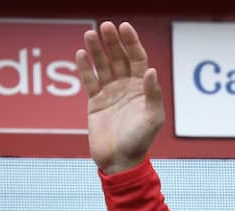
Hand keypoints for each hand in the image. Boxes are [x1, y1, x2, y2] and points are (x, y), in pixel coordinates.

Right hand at [76, 21, 164, 174]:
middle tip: (105, 26)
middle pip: (119, 58)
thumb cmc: (140, 141)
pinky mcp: (95, 102)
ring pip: (103, 66)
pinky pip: (89, 80)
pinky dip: (85, 67)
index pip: (138, 59)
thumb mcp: (152, 118)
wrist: (120, 161)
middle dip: (113, 42)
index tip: (124, 27)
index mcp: (143, 89)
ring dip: (97, 49)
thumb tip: (151, 70)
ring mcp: (111, 93)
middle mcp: (127, 87)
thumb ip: (152, 94)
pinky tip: (81, 53)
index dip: (132, 43)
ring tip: (90, 33)